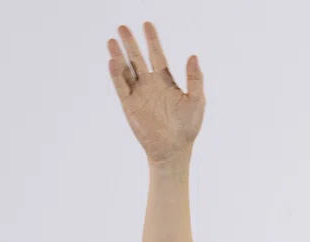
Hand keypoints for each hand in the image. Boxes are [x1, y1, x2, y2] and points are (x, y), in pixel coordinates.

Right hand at [108, 22, 205, 163]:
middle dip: (131, 42)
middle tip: (123, 26)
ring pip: (126, 69)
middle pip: (137, 58)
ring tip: (112, 39)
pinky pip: (121, 86)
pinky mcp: (130, 105)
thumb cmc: (188, 127)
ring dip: (119, 55)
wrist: (174, 149)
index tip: (147, 24)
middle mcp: (150, 85)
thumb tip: (193, 55)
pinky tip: (113, 60)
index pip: (157, 55)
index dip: (152, 40)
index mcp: (166, 82)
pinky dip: (116, 74)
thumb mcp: (197, 100)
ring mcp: (139, 94)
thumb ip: (195, 78)